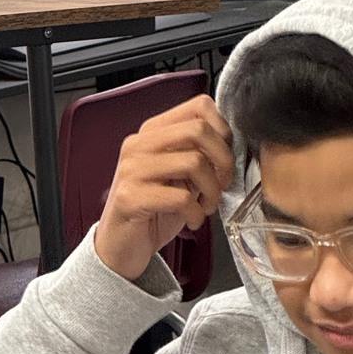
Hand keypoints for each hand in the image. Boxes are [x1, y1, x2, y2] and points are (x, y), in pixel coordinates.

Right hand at [94, 94, 233, 280]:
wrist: (121, 246)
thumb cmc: (155, 211)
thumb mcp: (180, 177)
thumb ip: (198, 156)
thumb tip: (231, 149)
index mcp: (152, 133)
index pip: (199, 107)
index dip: (223, 132)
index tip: (225, 159)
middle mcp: (139, 144)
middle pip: (199, 130)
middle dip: (223, 160)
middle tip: (223, 185)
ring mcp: (132, 169)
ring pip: (194, 162)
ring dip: (212, 191)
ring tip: (207, 207)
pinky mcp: (130, 197)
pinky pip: (181, 197)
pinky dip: (197, 213)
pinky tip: (193, 221)